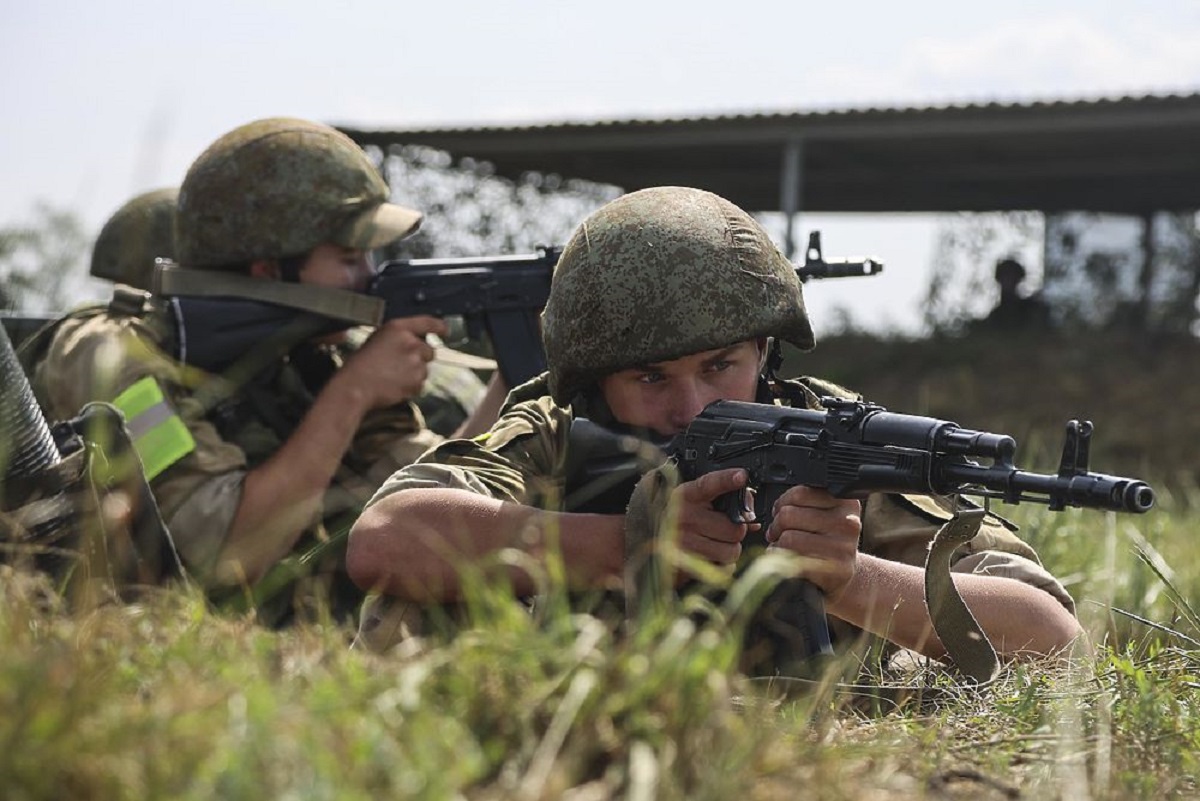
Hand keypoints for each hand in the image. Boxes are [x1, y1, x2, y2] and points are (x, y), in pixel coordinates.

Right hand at [337, 316, 447, 408]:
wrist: (355, 386)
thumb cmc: (361, 364)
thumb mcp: (377, 339)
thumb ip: (398, 337)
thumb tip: (414, 342)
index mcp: (398, 328)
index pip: (427, 322)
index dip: (439, 327)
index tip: (445, 331)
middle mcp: (411, 342)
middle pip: (429, 351)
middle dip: (419, 358)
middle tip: (400, 365)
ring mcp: (416, 362)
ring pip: (424, 369)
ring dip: (413, 374)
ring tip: (392, 377)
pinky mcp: (417, 380)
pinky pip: (420, 384)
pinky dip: (411, 387)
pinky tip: (394, 386)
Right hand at [668, 467, 753, 568]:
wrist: (637, 539)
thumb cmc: (666, 515)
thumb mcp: (685, 497)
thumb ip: (716, 497)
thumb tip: (749, 513)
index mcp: (684, 495)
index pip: (709, 484)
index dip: (727, 479)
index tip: (741, 475)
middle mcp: (683, 517)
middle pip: (734, 527)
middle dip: (735, 529)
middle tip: (722, 527)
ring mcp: (685, 542)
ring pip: (731, 550)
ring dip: (729, 548)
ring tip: (715, 542)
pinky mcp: (686, 564)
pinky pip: (721, 568)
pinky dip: (722, 564)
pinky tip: (710, 555)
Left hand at [765, 486, 861, 601]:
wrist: (844, 573)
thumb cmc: (827, 540)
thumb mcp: (824, 513)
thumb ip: (804, 502)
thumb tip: (776, 505)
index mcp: (845, 501)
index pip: (800, 493)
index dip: (782, 503)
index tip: (780, 511)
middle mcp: (847, 522)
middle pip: (789, 515)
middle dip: (776, 525)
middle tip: (777, 531)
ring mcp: (842, 547)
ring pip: (789, 538)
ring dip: (777, 543)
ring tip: (781, 545)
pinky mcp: (833, 570)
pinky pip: (794, 560)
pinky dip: (783, 560)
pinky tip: (787, 560)